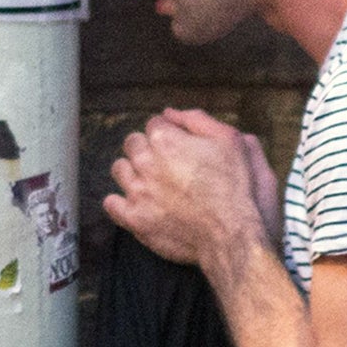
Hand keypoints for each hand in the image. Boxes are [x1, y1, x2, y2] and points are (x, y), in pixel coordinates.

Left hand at [105, 109, 271, 267]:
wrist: (231, 234)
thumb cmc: (235, 186)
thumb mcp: (229, 140)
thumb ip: (197, 119)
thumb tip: (169, 112)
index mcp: (165, 139)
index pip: (154, 123)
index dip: (169, 133)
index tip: (179, 145)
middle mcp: (145, 162)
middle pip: (133, 143)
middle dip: (147, 148)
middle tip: (166, 163)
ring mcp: (137, 191)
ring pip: (119, 169)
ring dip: (132, 171)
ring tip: (151, 182)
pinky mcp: (134, 219)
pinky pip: (111, 204)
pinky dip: (119, 202)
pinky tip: (136, 203)